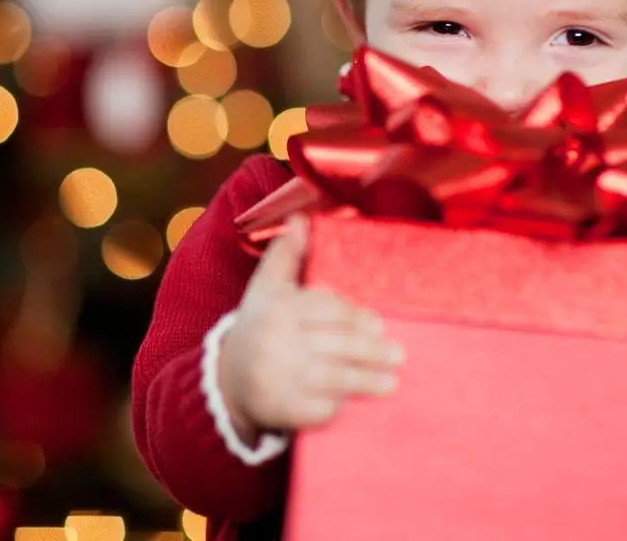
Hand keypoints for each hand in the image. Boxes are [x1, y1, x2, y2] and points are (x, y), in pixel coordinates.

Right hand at [218, 215, 404, 440]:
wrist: (228, 380)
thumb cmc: (259, 326)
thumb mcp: (267, 286)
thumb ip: (287, 253)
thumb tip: (301, 217)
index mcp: (278, 308)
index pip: (327, 310)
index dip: (356, 318)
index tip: (378, 324)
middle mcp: (277, 342)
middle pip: (337, 344)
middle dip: (371, 351)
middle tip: (398, 355)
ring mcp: (280, 378)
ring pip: (335, 377)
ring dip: (368, 380)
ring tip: (392, 381)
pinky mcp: (285, 410)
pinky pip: (323, 408)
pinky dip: (342, 405)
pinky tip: (360, 403)